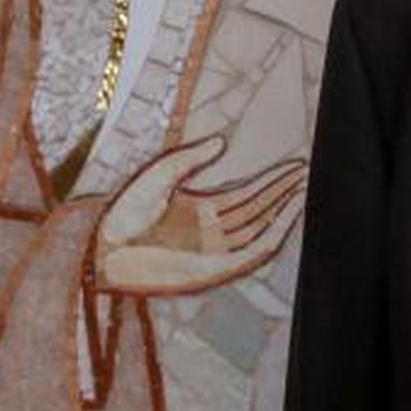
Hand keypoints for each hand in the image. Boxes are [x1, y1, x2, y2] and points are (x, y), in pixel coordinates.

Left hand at [96, 135, 306, 294]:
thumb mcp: (159, 174)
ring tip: (304, 189)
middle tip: (308, 173)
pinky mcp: (214, 271)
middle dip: (284, 192)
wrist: (103, 249)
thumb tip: (224, 140)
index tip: (293, 165)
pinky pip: (252, 254)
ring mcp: (214, 252)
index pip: (246, 195)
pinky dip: (274, 235)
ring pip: (260, 229)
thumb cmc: (123, 213)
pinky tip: (288, 215)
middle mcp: (212, 233)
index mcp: (200, 211)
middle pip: (259, 210)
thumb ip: (191, 157)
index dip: (270, 181)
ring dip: (283, 210)